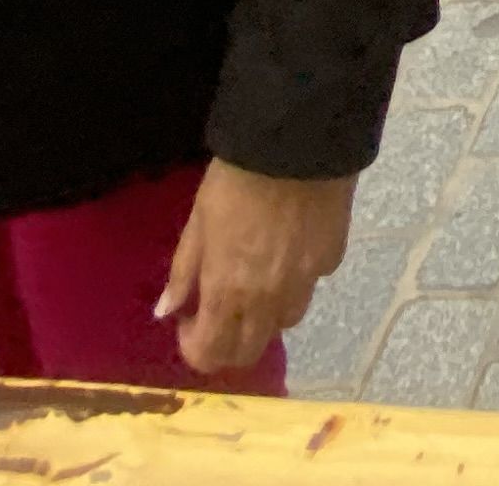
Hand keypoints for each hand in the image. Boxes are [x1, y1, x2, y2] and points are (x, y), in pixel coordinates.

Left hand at [156, 158, 354, 377]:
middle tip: (218, 312)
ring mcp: (305, 282)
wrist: (296, 144)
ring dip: (264, 316)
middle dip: (228, 343)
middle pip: (249, 352)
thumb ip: (183, 272)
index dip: (194, 347)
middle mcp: (268, 300)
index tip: (188, 319)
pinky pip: (310, 286)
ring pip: (283, 323)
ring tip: (256, 282)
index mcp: (228, 292)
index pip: (211, 354)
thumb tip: (166, 311)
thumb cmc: (234, 181)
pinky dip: (295, 282)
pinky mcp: (332, 259)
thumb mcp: (198, 223)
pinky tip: (289, 251)